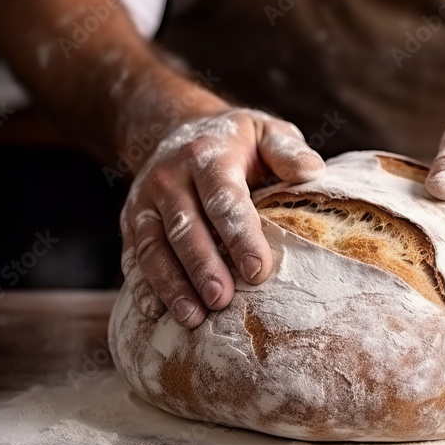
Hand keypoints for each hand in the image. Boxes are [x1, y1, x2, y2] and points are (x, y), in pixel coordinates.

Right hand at [120, 108, 325, 326]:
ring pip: (154, 247)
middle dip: (203, 267)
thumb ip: (288, 150)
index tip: (259, 271)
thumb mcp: (265, 131)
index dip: (240, 236)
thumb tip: (313, 172)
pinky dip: (142, 285)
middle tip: (222, 300)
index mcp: (208, 156)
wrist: (177, 127)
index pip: (224, 199)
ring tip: (192, 317)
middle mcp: (170, 177)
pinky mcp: (131, 221)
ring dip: (171, 285)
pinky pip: (133, 255)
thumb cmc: (236, 140)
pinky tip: (156, 313)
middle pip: (185, 228)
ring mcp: (145, 201)